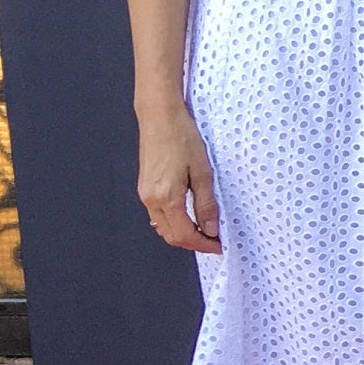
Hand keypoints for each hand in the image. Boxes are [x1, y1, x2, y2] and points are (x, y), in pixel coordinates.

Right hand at [138, 111, 221, 252]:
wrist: (160, 118)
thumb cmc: (182, 138)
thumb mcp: (203, 172)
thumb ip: (206, 203)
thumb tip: (210, 228)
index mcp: (166, 197)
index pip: (184, 235)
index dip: (203, 245)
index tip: (218, 247)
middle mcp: (151, 199)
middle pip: (171, 235)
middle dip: (193, 243)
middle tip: (214, 242)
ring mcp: (145, 194)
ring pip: (163, 227)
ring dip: (183, 234)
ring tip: (205, 231)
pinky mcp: (144, 188)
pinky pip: (158, 215)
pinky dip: (174, 223)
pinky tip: (188, 218)